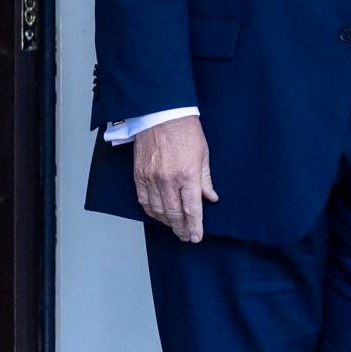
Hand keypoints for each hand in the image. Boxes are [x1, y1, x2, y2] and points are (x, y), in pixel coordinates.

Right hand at [132, 115, 217, 241]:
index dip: (194, 226)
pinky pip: (143, 200)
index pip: (192, 209)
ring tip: (174, 227)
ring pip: (157, 210)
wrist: (162, 114)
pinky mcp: (139, 174)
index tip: (196, 237)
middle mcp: (168, 180)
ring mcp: (152, 178)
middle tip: (185, 236)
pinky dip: (150, 211)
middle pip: (174, 214)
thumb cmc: (185, 130)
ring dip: (166, 222)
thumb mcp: (203, 154)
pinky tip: (157, 215)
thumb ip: (205, 180)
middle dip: (181, 228)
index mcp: (188, 175)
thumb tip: (210, 198)